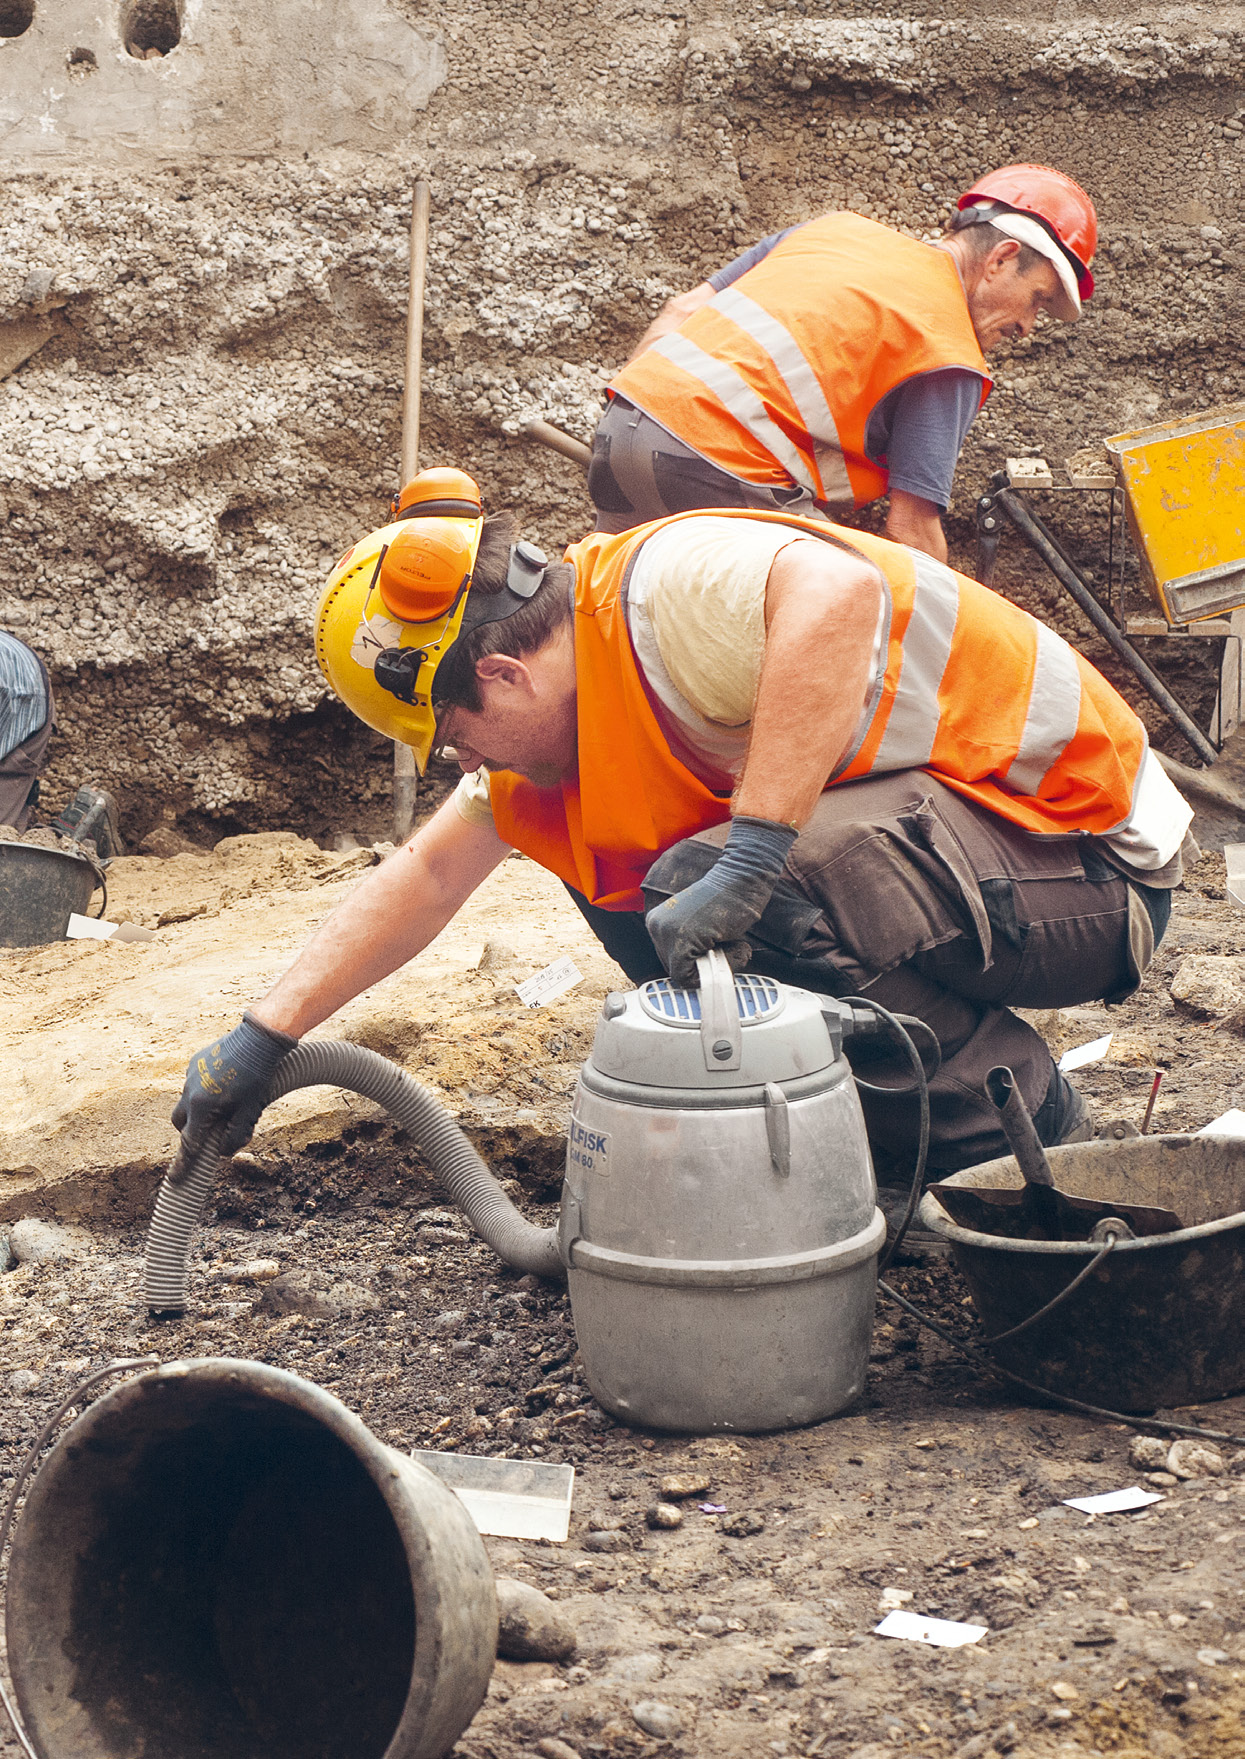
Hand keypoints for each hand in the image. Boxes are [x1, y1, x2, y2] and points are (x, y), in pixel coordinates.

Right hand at [172, 1012, 298, 1156]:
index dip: (184, 1163)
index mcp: (201, 1106)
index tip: (174, 1180)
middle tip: (207, 1133)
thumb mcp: (250, 1111)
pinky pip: (194, 1082)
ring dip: (198, 1108)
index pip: (190, 1142)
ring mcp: (190, 1074)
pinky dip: (204, 1089)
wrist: (258, 1038)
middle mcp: (189, 1090)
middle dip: (190, 1131)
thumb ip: (235, 1135)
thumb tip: (223, 1152)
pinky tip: (226, 1083)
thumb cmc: (257, 1076)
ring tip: (225, 1103)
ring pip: (187, 1100)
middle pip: (180, 1121)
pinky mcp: (195, 1060)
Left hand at [644, 816, 797, 986]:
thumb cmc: (730, 901)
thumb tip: (699, 976)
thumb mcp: (701, 925)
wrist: (743, 878)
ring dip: (714, 968)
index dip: (698, 961)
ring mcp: (666, 932)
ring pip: (683, 975)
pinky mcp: (681, 940)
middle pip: (675, 968)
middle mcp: (656, 925)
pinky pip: (689, 977)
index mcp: (658, 920)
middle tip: (731, 947)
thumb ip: (693, 945)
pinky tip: (736, 947)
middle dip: (703, 966)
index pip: (671, 959)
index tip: (720, 949)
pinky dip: (716, 971)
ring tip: (735, 945)